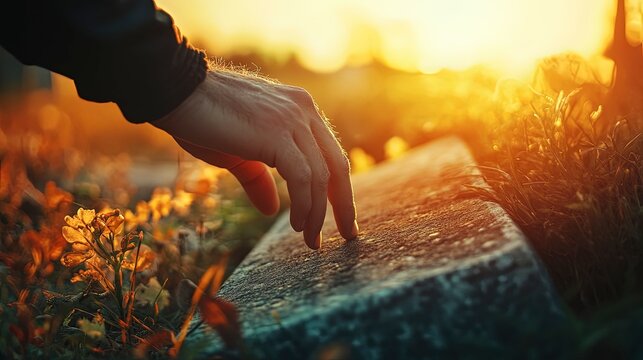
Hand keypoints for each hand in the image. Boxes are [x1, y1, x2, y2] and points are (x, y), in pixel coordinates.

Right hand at [152, 70, 358, 248]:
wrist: (175, 92)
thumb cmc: (202, 120)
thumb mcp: (237, 155)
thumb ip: (258, 179)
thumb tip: (271, 209)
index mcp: (299, 110)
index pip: (329, 154)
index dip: (338, 189)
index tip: (340, 218)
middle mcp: (303, 110)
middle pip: (337, 164)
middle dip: (343, 204)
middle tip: (349, 234)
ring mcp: (292, 119)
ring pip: (322, 175)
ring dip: (319, 213)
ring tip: (311, 239)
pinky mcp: (276, 133)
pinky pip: (303, 177)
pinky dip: (304, 204)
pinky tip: (296, 224)